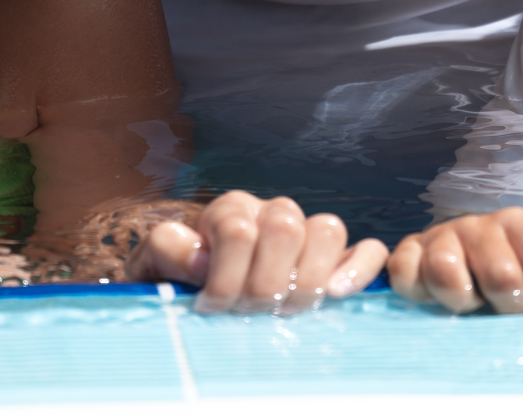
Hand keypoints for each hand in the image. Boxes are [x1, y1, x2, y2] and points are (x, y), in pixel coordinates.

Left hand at [125, 190, 387, 313]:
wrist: (197, 295)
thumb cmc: (178, 282)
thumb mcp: (155, 264)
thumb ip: (167, 249)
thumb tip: (201, 258)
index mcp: (231, 209)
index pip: (238, 231)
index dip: (224, 277)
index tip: (209, 307)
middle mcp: (273, 212)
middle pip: (285, 228)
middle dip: (263, 283)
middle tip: (246, 312)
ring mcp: (308, 234)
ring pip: (327, 229)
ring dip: (306, 279)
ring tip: (284, 311)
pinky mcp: (338, 261)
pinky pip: (367, 250)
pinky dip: (359, 268)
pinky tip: (338, 293)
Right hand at [388, 208, 522, 313]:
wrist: (468, 255)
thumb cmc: (519, 261)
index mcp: (519, 223)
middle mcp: (478, 226)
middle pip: (501, 275)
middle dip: (511, 303)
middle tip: (510, 306)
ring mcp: (441, 238)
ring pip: (446, 271)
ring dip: (463, 299)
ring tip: (472, 304)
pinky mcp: (409, 254)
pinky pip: (405, 271)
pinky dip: (417, 288)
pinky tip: (432, 296)